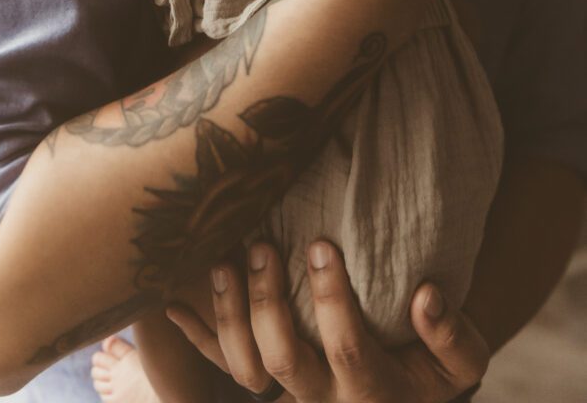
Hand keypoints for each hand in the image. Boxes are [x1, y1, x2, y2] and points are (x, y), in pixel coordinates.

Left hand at [166, 240, 488, 402]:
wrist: (403, 399)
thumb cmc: (431, 371)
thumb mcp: (459, 361)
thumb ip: (450, 334)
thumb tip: (426, 295)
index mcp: (369, 390)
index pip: (346, 347)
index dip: (331, 298)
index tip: (323, 244)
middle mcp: (321, 398)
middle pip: (282, 360)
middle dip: (268, 303)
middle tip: (263, 246)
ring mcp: (287, 393)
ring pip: (243, 365)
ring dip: (228, 312)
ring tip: (224, 257)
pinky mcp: (265, 381)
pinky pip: (221, 364)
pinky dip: (196, 334)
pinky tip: (171, 303)